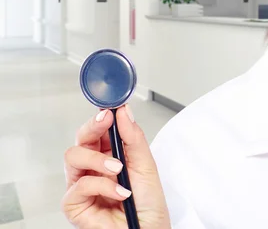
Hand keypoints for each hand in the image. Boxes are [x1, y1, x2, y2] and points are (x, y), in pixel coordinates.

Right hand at [61, 105, 170, 228]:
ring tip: (118, 169)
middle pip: (81, 139)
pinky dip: (101, 185)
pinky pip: (79, 185)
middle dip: (92, 127)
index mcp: (110, 155)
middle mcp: (93, 168)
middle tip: (106, 123)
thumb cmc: (148, 203)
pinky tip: (119, 192)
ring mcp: (82, 185)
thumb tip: (124, 111)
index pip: (98, 131)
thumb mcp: (146, 164)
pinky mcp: (75, 205)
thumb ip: (134, 137)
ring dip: (98, 159)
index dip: (100, 118)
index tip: (109, 110)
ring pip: (73, 156)